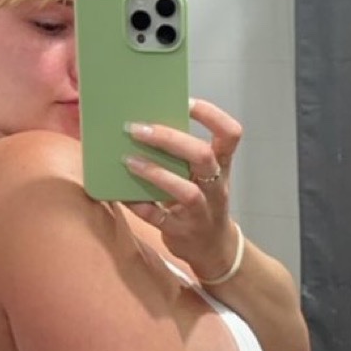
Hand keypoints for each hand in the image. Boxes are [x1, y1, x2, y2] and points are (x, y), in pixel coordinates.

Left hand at [123, 98, 241, 279]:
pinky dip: (139, 205)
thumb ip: (185, 155)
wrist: (214, 249)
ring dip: (155, 172)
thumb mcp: (205, 177)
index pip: (229, 134)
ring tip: (128, 160)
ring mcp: (201, 212)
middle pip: (203, 156)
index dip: (211, 115)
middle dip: (170, 139)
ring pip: (186, 191)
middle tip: (138, 128)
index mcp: (222, 167)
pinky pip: (158, 217)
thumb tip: (146, 124)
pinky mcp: (181, 232)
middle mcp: (216, 187)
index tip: (185, 102)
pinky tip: (120, 195)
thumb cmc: (204, 203)